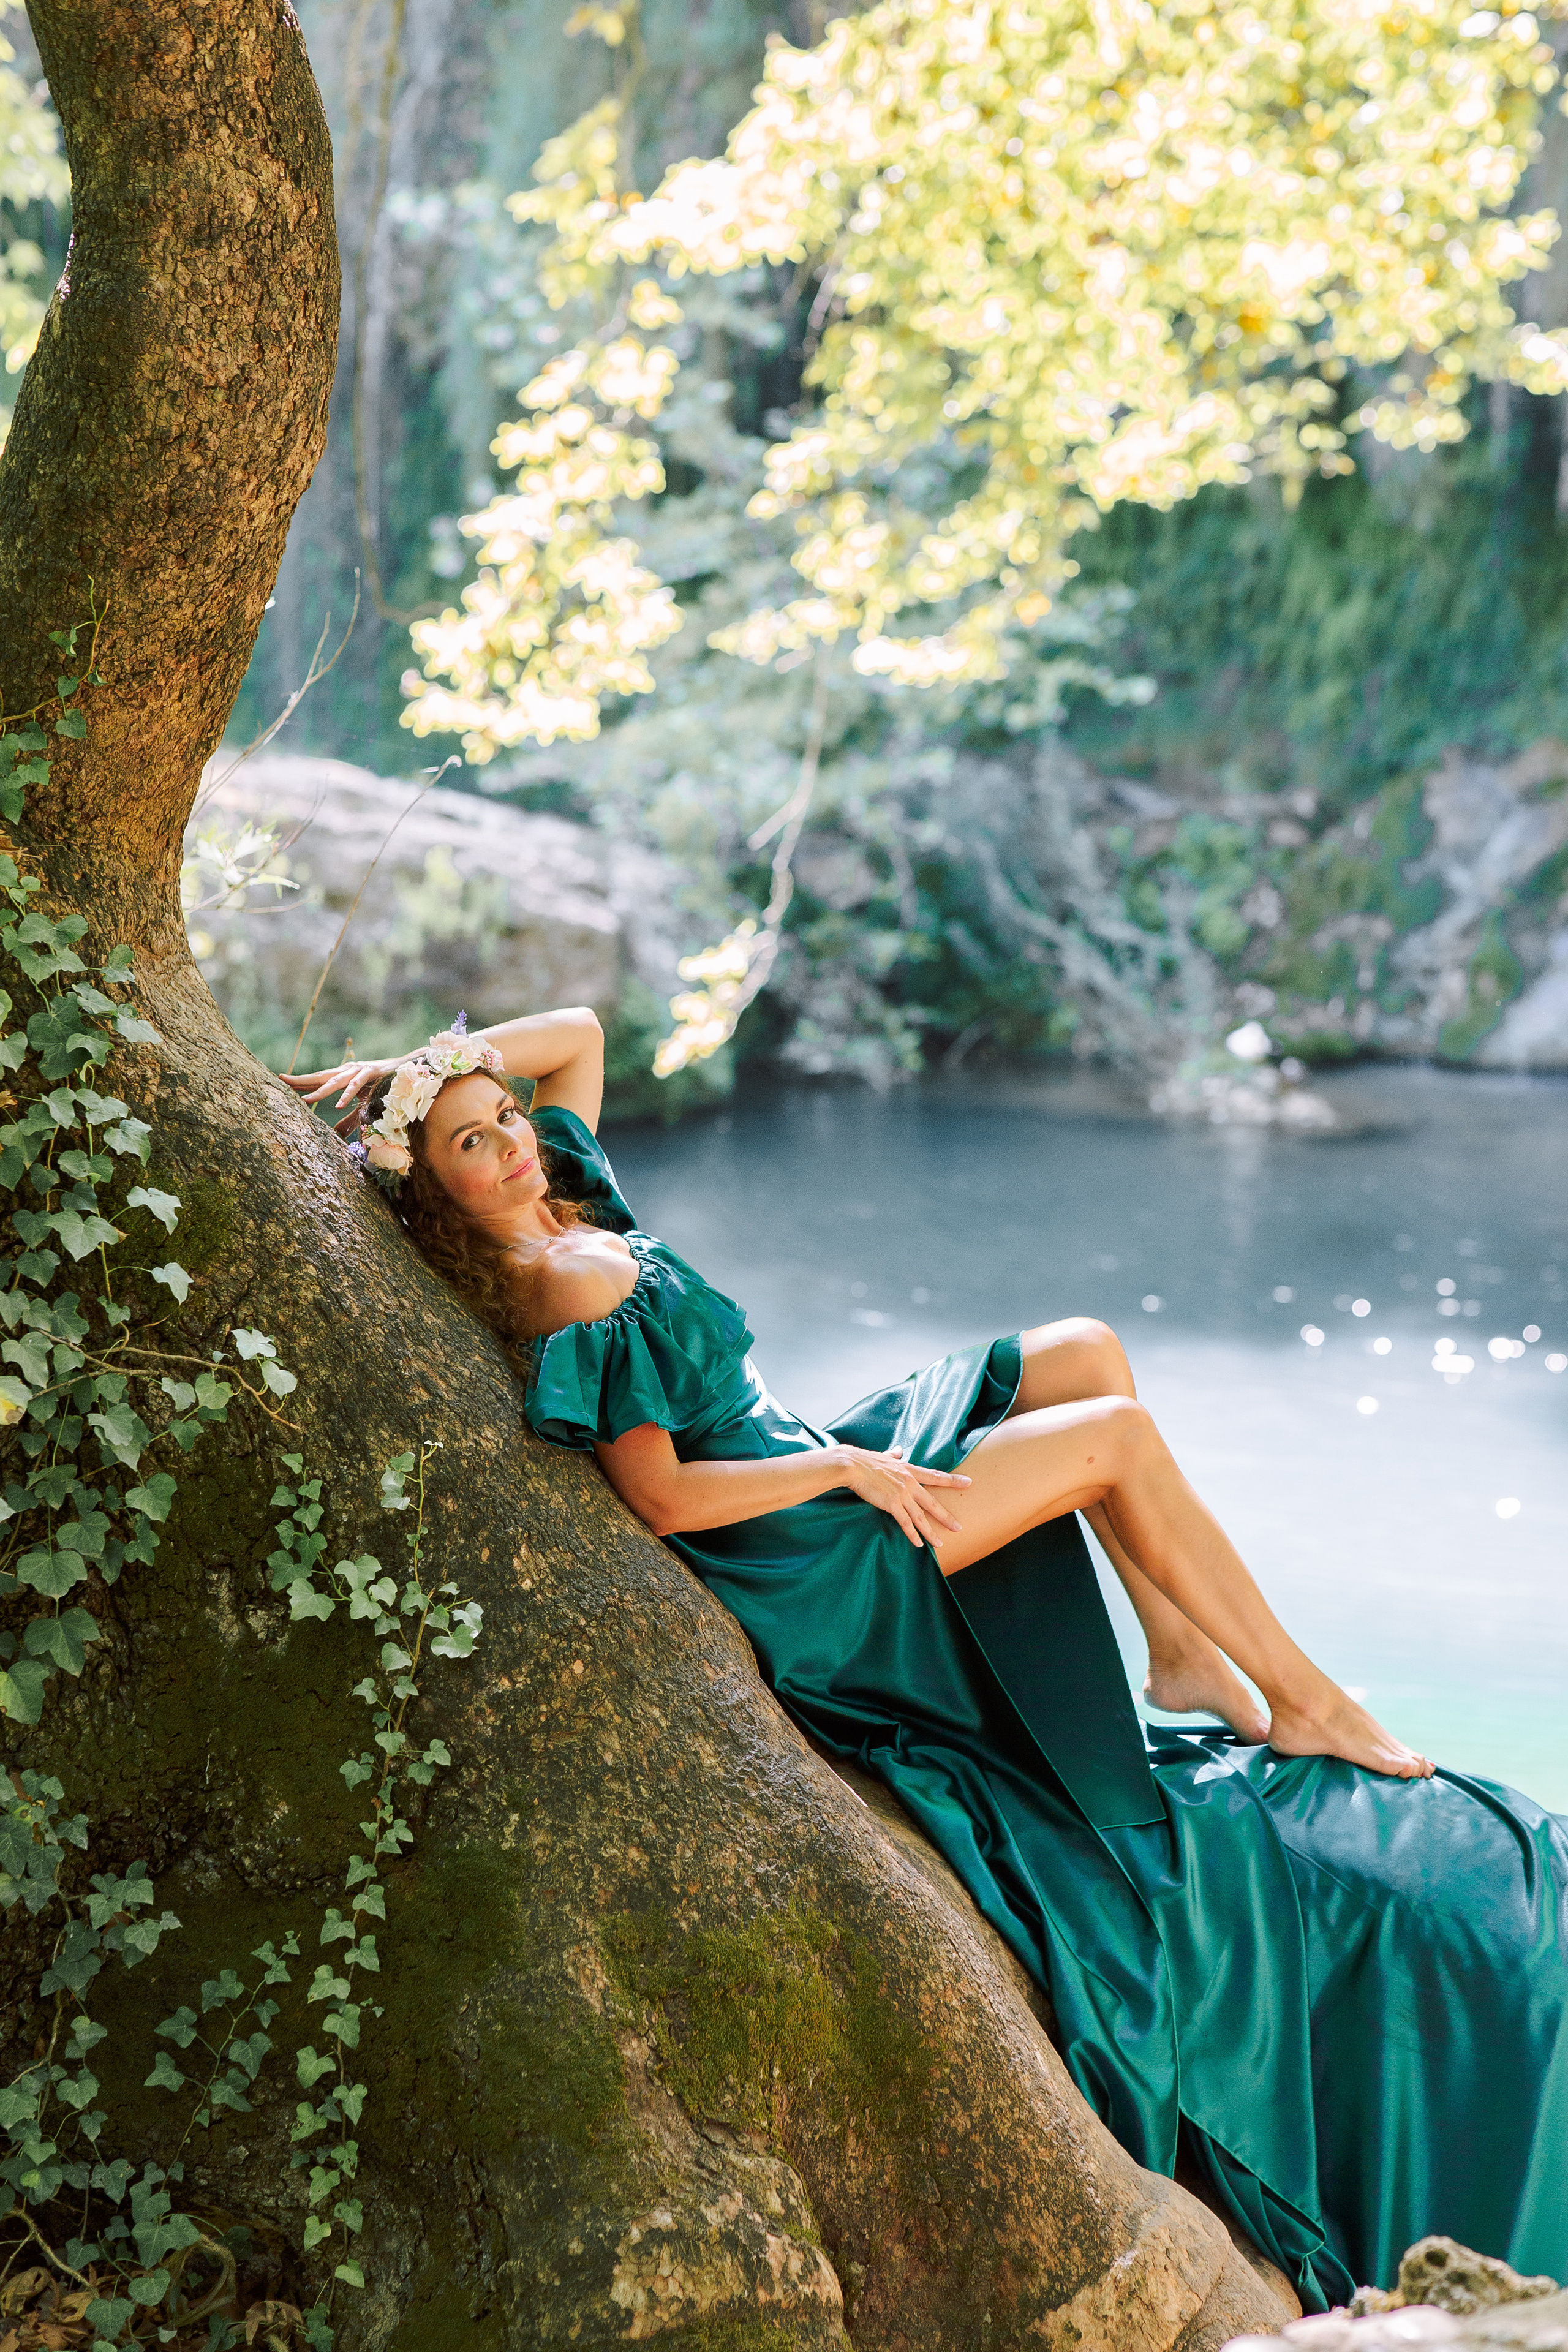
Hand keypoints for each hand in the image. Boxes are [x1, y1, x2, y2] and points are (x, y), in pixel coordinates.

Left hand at [281, 1056, 400, 1134]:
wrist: (408, 1068)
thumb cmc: (384, 1086)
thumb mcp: (363, 1107)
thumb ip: (349, 1121)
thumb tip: (335, 1136)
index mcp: (342, 1077)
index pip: (317, 1080)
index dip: (300, 1083)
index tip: (281, 1084)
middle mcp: (347, 1071)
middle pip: (319, 1077)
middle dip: (300, 1080)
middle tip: (281, 1080)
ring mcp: (358, 1070)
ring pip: (334, 1082)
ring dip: (319, 1091)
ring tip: (304, 1100)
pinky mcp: (371, 1073)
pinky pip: (356, 1085)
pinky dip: (347, 1095)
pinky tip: (338, 1105)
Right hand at [831, 1444, 969, 1547]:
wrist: (853, 1465)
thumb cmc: (865, 1460)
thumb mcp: (884, 1456)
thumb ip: (893, 1455)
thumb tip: (898, 1450)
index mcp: (909, 1470)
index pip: (936, 1476)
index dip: (953, 1480)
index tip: (969, 1482)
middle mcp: (909, 1483)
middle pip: (932, 1502)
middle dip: (946, 1516)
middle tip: (959, 1527)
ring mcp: (902, 1494)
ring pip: (920, 1517)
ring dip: (930, 1532)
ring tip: (939, 1543)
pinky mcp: (892, 1504)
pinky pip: (905, 1523)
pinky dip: (913, 1534)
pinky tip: (918, 1544)